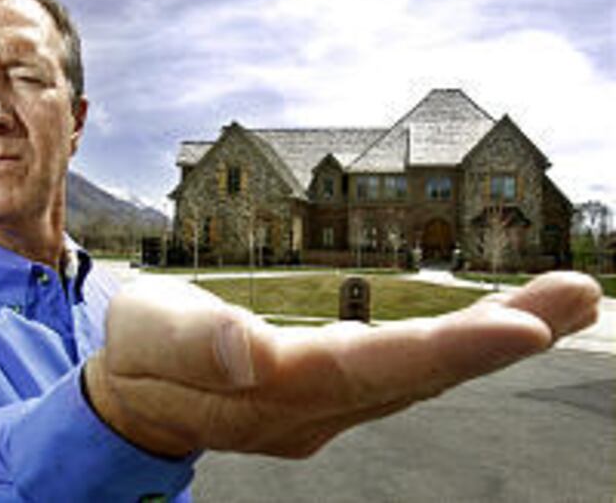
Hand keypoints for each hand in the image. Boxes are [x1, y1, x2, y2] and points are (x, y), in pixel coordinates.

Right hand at [84, 272, 600, 457]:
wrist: (138, 400)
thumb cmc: (139, 356)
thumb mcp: (142, 335)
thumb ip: (189, 343)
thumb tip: (248, 353)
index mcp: (267, 391)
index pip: (364, 371)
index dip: (441, 352)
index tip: (521, 330)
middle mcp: (312, 411)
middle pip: (414, 378)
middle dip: (498, 340)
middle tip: (579, 298)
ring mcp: (327, 410)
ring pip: (420, 377)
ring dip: (495, 339)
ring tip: (570, 299)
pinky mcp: (332, 395)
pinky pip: (406, 373)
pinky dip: (459, 347)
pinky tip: (504, 322)